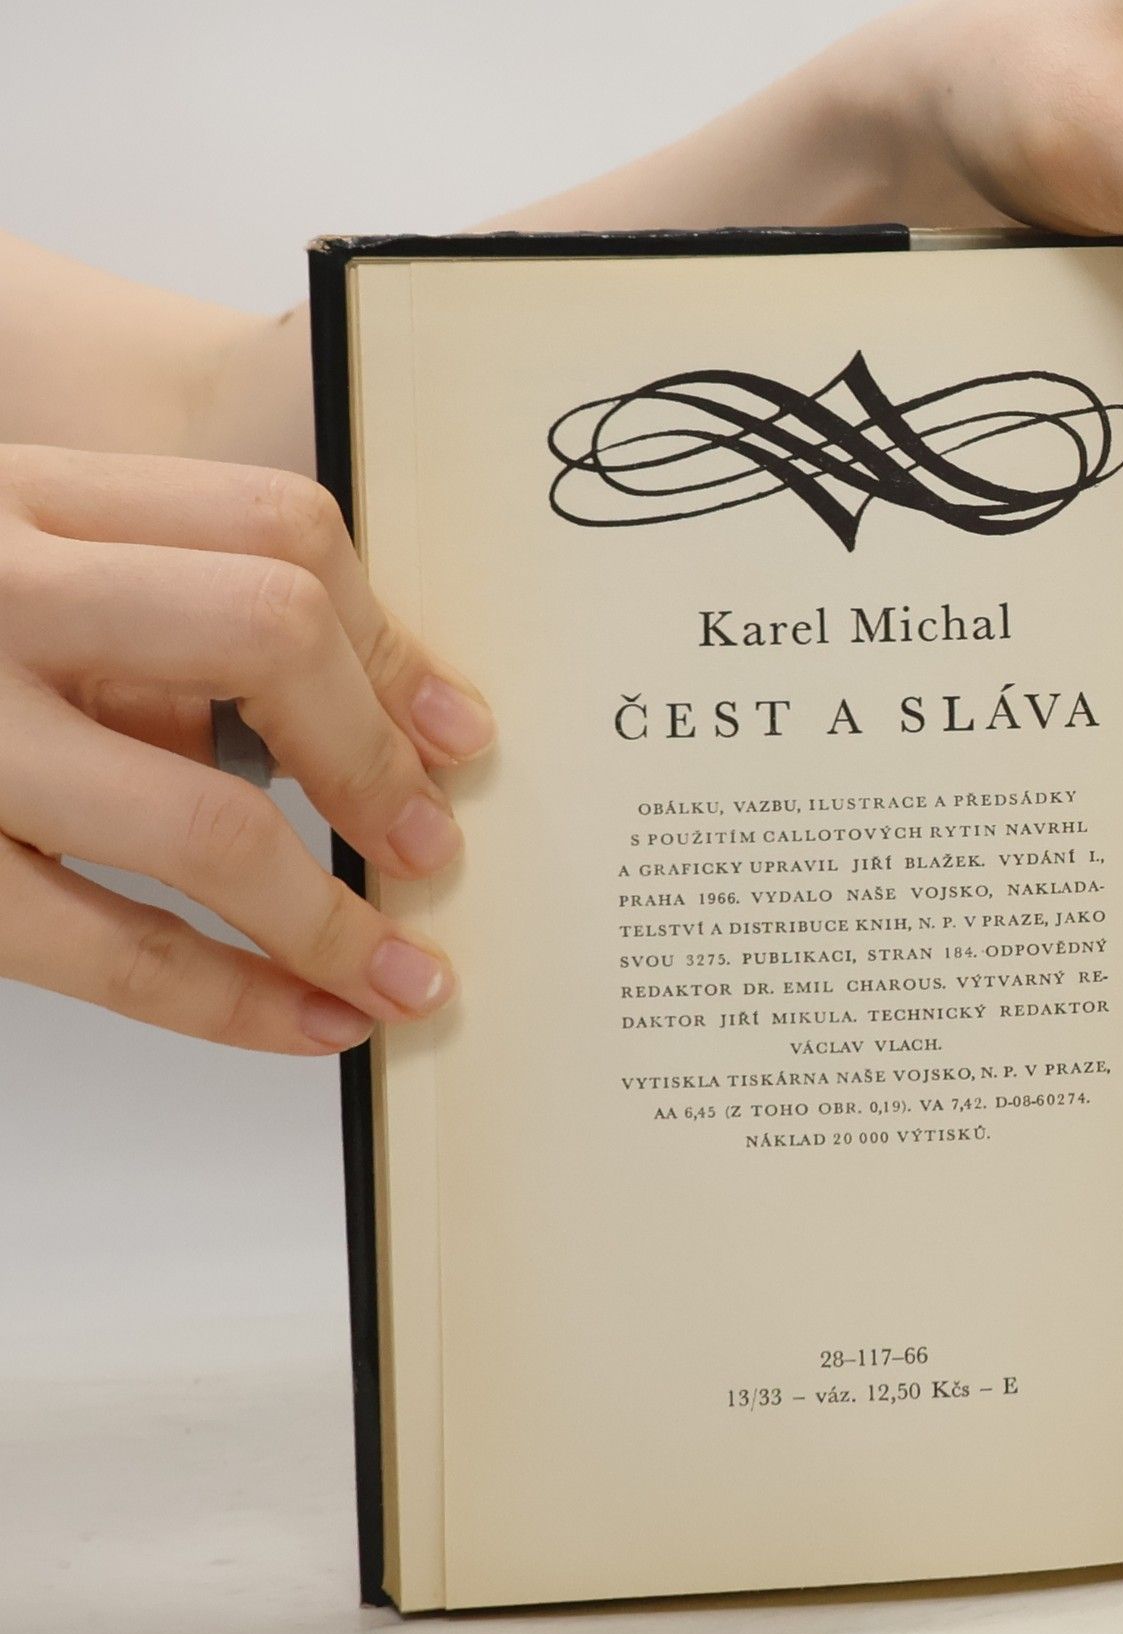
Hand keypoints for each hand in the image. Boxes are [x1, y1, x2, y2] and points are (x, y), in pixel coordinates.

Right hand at [0, 445, 494, 1052]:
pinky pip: (107, 947)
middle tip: (427, 847)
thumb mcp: (19, 585)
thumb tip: (388, 729)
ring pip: (199, 814)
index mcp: (27, 498)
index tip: (456, 734)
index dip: (393, 644)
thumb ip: (157, 624)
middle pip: (267, 630)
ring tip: (400, 973)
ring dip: (326, 914)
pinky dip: (232, 1001)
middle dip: (373, 757)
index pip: (275, 527)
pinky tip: (310, 1024)